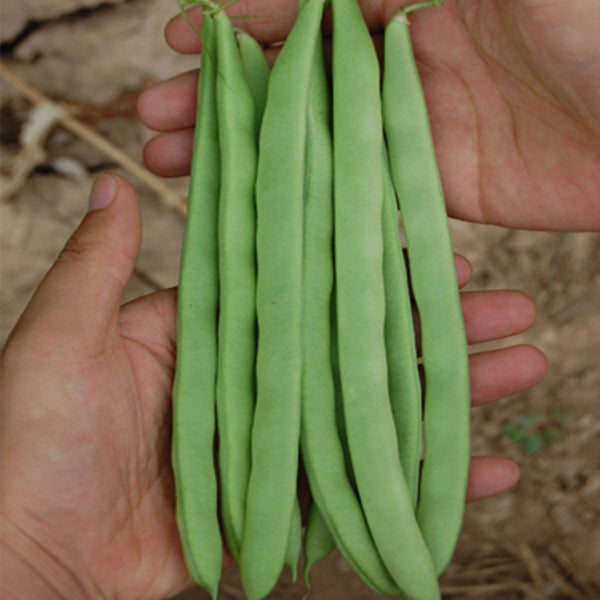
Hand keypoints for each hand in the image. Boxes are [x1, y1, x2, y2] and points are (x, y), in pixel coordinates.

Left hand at [0, 173, 545, 599]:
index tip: (434, 249)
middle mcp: (257, 375)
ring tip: (521, 368)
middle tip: (508, 307)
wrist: (34, 559)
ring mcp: (277, 437)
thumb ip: (97, 265)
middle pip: (360, 343)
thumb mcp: (62, 338)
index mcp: (217, 329)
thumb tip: (117, 185)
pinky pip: (366, 483)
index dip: (372, 266)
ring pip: (378, 406)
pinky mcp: (285, 496)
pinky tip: (488, 466)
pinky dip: (424, 479)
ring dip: (451, 391)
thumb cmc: (35, 444)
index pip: (310, 284)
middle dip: (438, 326)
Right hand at [138, 0, 599, 230]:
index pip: (306, 8)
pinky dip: (315, 202)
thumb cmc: (599, 27)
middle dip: (224, 99)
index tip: (181, 41)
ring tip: (181, 169)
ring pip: (316, 143)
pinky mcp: (438, 187)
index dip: (242, 22)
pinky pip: (364, 193)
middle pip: (294, 81)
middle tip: (156, 120)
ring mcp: (419, 128)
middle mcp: (407, 59)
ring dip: (251, 156)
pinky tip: (269, 215)